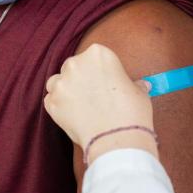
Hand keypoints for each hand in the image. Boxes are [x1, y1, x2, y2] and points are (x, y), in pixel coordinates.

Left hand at [44, 44, 156, 162]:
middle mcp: (76, 63)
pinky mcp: (52, 103)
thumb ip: (133, 84)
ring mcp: (61, 83)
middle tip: (92, 95)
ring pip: (57, 82)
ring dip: (66, 90)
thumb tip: (141, 85)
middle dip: (80, 78)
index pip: (94, 56)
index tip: (104, 82)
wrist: (117, 139)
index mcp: (98, 53)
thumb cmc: (132, 112)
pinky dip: (59, 107)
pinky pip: (51, 101)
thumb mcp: (139, 92)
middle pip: (73, 66)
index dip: (99, 70)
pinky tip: (73, 117)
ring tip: (80, 106)